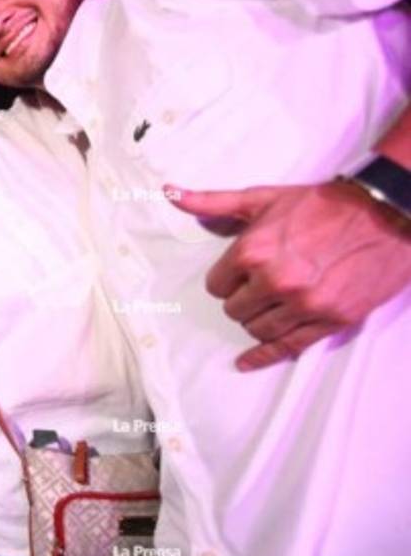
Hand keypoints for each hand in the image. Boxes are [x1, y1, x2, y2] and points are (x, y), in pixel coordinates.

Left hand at [169, 181, 410, 370]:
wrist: (385, 213)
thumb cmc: (320, 205)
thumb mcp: (263, 198)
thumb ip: (214, 203)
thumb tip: (170, 193)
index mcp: (254, 251)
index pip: (216, 285)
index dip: (225, 280)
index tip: (236, 275)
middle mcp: (276, 281)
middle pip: (235, 309)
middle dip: (241, 299)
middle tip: (256, 287)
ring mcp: (305, 304)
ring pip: (258, 329)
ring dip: (257, 319)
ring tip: (268, 305)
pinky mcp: (331, 320)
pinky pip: (288, 347)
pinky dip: (263, 356)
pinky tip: (247, 362)